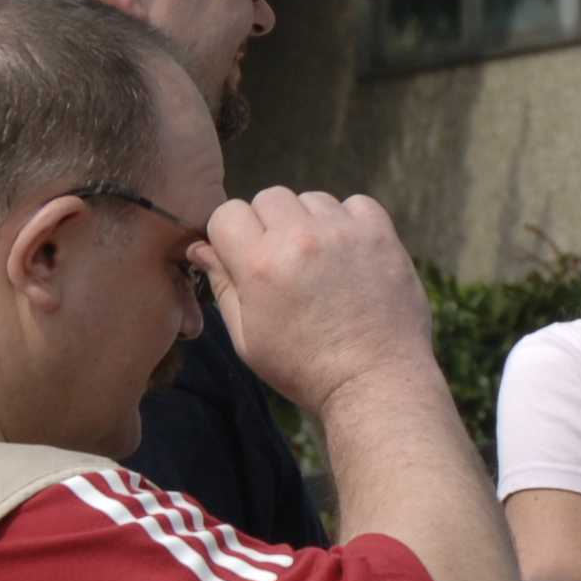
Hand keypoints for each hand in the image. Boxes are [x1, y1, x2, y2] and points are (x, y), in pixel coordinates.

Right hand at [201, 189, 438, 418]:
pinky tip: (350, 255)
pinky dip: (351, 222)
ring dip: (310, 223)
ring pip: (312, 200)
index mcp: (260, 265)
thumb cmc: (305, 369)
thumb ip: (223, 284)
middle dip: (270, 225)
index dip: (231, 235)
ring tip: (321, 263)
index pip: (227, 212)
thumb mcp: (248, 337)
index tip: (245, 257)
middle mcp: (300, 239)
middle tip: (285, 263)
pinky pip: (356, 204)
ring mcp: (343, 233)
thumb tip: (200, 247)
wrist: (374, 382)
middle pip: (269, 198)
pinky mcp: (380, 236)